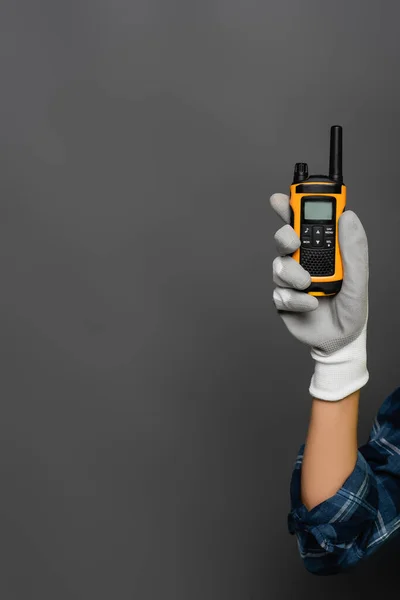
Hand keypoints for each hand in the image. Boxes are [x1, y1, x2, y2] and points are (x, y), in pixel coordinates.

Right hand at [270, 192, 368, 400]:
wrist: (340, 341)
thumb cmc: (352, 309)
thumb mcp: (359, 279)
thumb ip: (354, 249)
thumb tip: (349, 216)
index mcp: (324, 251)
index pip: (305, 223)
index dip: (291, 207)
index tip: (280, 198)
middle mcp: (304, 261)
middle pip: (284, 238)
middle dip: (285, 236)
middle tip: (293, 241)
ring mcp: (291, 280)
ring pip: (278, 265)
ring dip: (292, 274)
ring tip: (309, 286)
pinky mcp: (282, 298)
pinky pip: (279, 291)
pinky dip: (294, 298)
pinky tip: (309, 304)